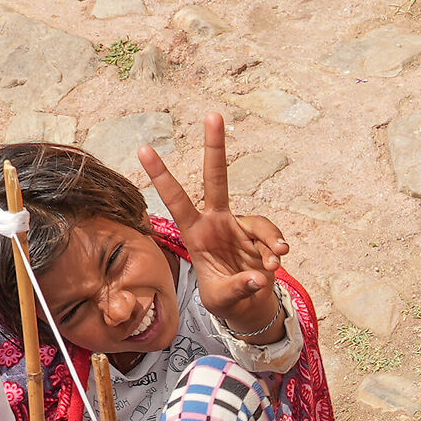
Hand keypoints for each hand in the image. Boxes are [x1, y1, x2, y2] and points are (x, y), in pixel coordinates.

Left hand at [137, 113, 289, 338]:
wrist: (247, 307)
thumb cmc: (224, 300)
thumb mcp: (222, 300)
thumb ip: (237, 287)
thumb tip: (260, 276)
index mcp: (196, 234)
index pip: (176, 200)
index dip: (161, 176)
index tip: (144, 148)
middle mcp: (217, 222)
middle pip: (216, 178)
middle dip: (214, 147)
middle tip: (213, 114)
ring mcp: (240, 227)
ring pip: (260, 222)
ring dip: (269, 242)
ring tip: (271, 267)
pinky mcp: (261, 237)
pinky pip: (274, 239)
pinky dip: (276, 253)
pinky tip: (274, 269)